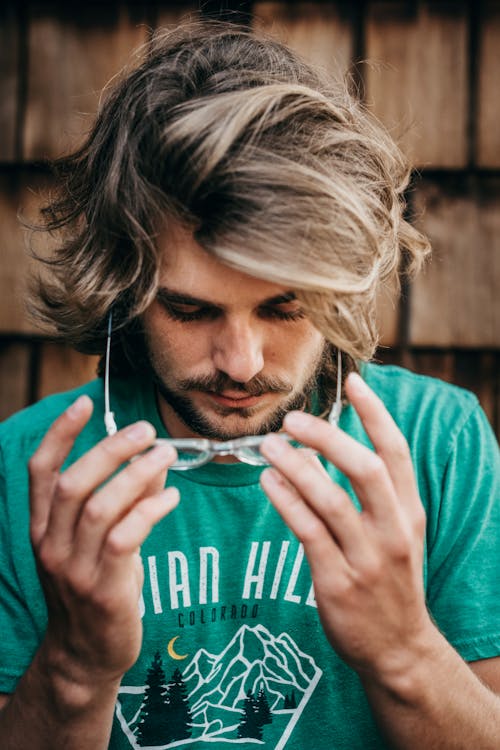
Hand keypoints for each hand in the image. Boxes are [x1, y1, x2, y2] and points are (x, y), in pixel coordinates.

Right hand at [28, 395, 178, 689]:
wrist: (86, 654)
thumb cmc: (95, 587)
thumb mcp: (98, 541)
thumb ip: (122, 499)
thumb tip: (153, 459)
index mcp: (43, 527)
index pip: (41, 471)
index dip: (59, 434)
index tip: (82, 403)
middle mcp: (51, 545)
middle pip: (73, 483)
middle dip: (110, 449)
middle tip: (145, 430)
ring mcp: (74, 569)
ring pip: (99, 508)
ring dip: (136, 475)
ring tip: (165, 454)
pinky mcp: (103, 590)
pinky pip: (125, 539)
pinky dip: (149, 510)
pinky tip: (170, 498)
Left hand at [259, 372, 432, 685]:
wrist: (400, 648)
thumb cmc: (390, 581)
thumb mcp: (395, 533)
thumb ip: (368, 493)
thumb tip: (320, 449)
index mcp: (408, 512)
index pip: (395, 452)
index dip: (375, 414)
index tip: (353, 382)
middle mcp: (393, 531)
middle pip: (364, 469)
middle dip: (327, 437)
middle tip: (292, 419)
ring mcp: (367, 559)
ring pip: (330, 500)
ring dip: (296, 467)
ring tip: (269, 446)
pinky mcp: (338, 582)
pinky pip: (307, 532)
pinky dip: (286, 501)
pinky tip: (268, 482)